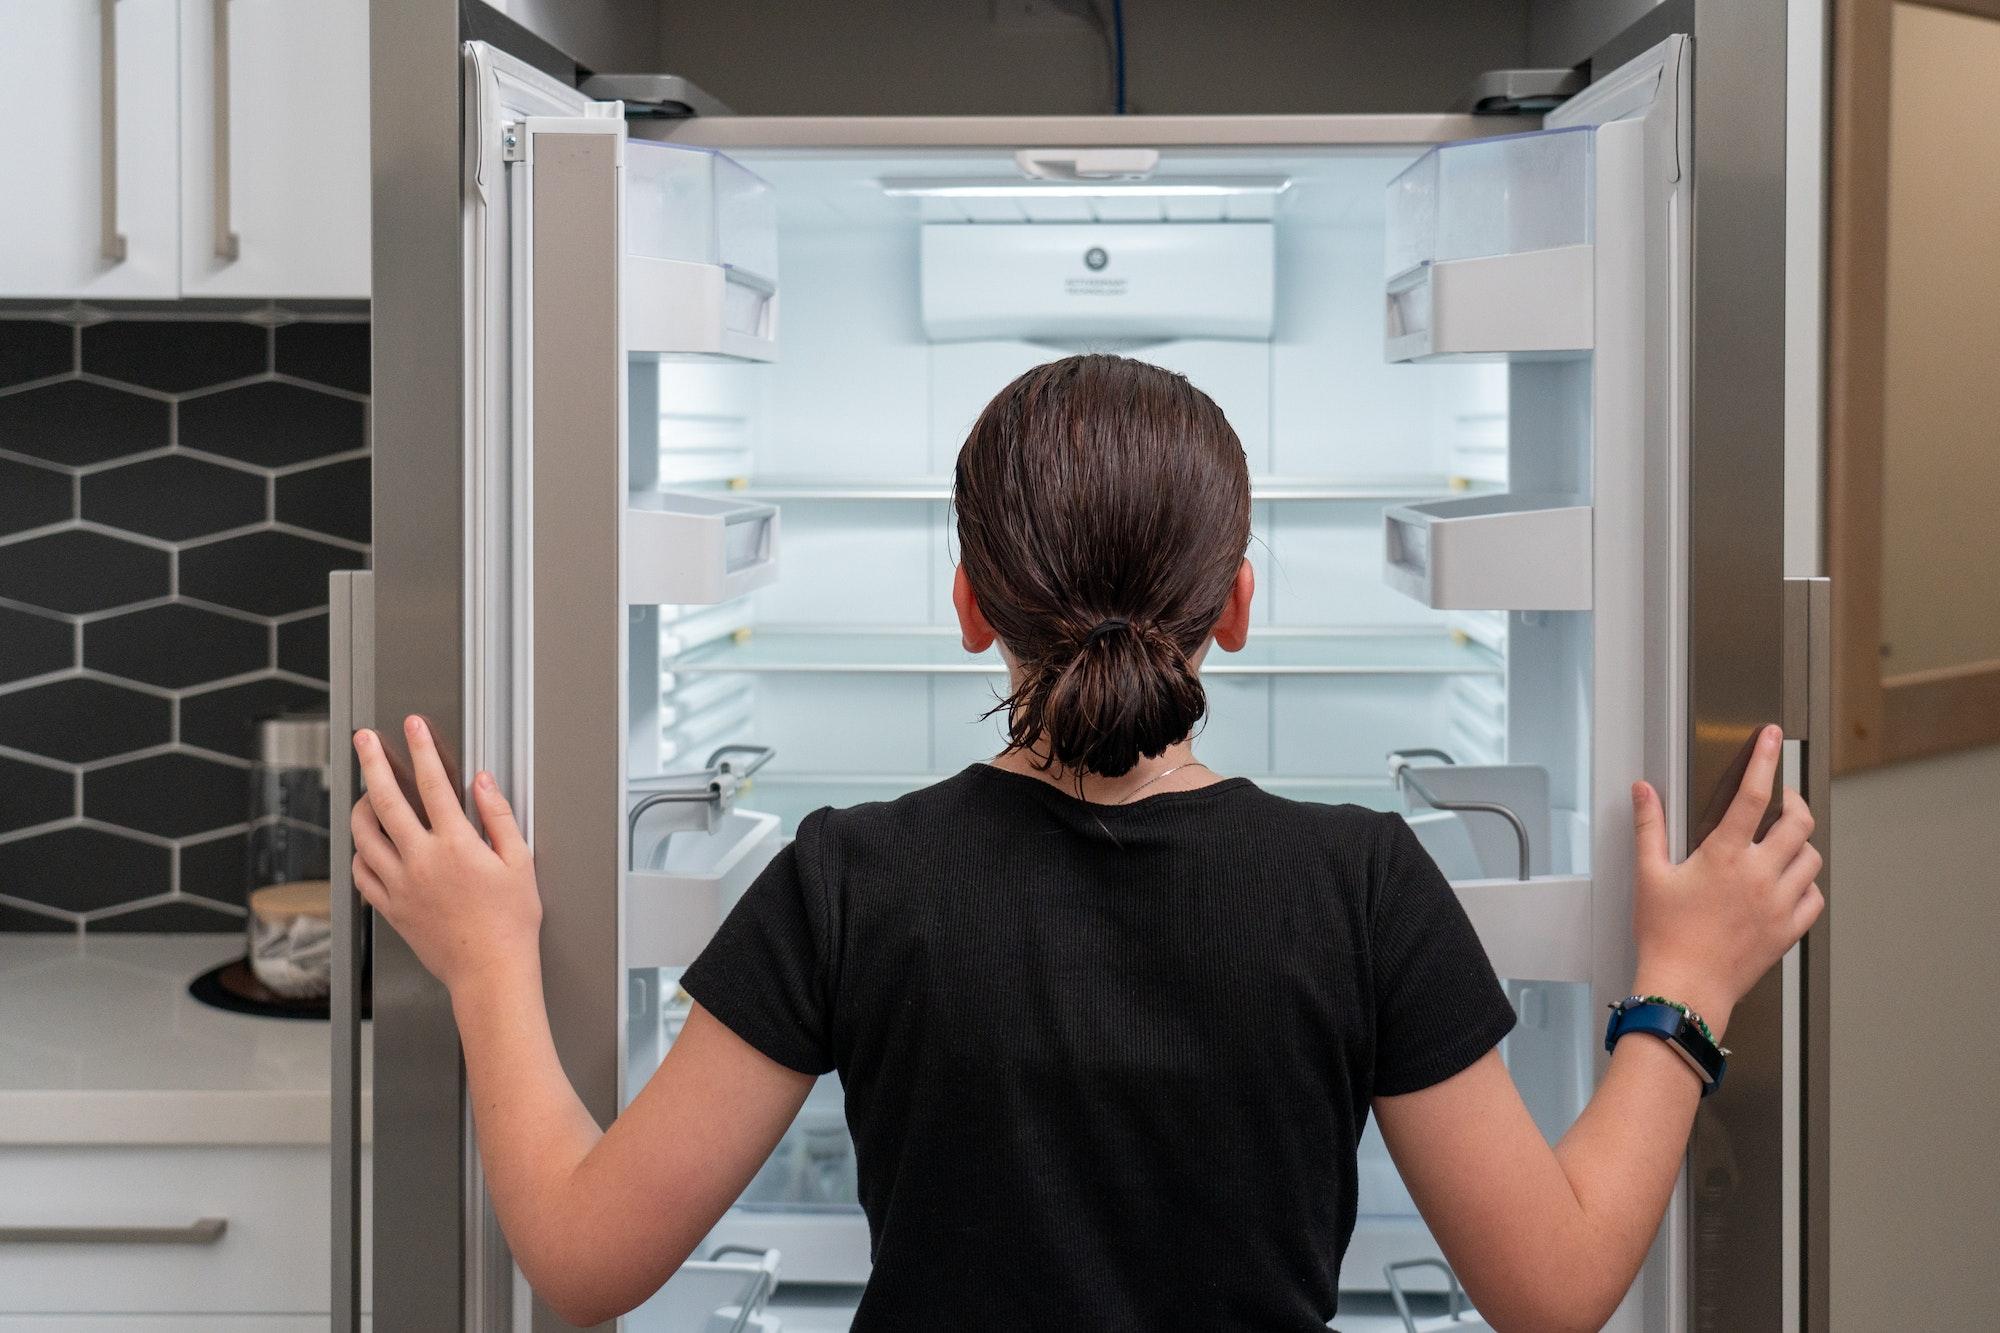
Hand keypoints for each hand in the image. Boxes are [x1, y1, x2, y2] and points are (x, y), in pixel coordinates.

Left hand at [350, 716, 541, 996]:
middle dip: (372, 763)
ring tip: (363, 792)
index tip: (413, 727)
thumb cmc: (510, 923)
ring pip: (364, 835)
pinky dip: (360, 852)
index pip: (432, 783)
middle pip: (385, 799)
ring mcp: (400, 884)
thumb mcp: (519, 862)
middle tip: (364, 740)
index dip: (421, 748)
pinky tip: (367, 846)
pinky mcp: (390, 907)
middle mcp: (421, 861)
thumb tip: (483, 784)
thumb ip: (499, 817)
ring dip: (360, 806)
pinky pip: (362, 873)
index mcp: (456, 845)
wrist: (489, 971)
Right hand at [1629, 724, 1822, 1037]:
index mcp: (1725, 856)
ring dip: (1800, 845)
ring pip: (1811, 858)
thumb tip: (1644, 792)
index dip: (1763, 760)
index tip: (1770, 738)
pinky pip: (1815, 897)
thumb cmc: (1665, 935)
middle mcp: (1760, 875)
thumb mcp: (1649, 875)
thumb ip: (1649, 827)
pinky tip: (1788, 885)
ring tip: (1782, 845)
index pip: (1753, 795)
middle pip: (1799, 822)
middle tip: (1782, 801)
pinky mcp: (1788, 930)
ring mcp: (1779, 903)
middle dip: (1794, 803)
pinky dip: (1807, 885)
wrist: (1685, 987)